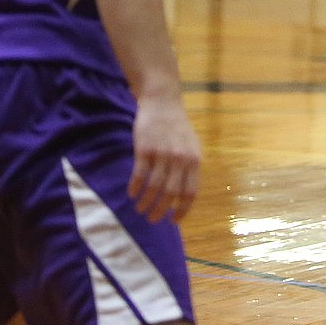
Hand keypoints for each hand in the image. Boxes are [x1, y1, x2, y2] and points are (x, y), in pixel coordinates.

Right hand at [129, 95, 200, 223]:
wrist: (163, 103)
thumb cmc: (178, 127)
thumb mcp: (192, 147)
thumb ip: (190, 168)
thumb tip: (185, 196)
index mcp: (194, 160)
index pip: (190, 193)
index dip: (182, 210)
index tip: (173, 221)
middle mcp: (180, 159)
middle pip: (171, 194)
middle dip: (161, 211)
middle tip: (152, 219)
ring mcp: (162, 154)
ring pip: (154, 187)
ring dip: (146, 202)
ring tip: (141, 209)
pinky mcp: (144, 149)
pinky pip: (139, 175)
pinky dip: (135, 188)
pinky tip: (131, 195)